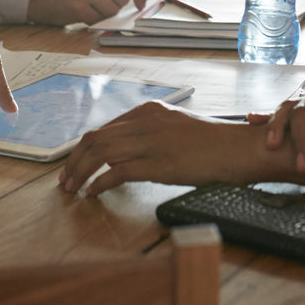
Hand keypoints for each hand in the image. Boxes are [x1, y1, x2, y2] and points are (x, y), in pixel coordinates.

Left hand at [57, 102, 261, 195]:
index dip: (84, 148)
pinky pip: (116, 173)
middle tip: (65, 179)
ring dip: (81, 173)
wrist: (238, 149)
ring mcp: (151, 142)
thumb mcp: (178, 128)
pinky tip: (93, 193)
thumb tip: (129, 152)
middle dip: (75, 160)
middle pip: (96, 139)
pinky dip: (99, 184)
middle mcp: (145, 122)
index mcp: (149, 111)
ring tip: (73, 189)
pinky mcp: (157, 164)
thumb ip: (153, 134)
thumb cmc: (214, 143)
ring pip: (101, 154)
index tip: (74, 164)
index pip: (105, 128)